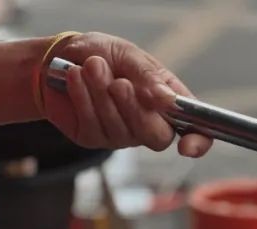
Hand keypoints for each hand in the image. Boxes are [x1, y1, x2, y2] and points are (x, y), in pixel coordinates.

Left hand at [41, 32, 211, 157]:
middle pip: (157, 138)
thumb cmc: (103, 54)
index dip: (197, 142)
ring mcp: (122, 135)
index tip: (186, 147)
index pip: (196, 130)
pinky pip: (93, 126)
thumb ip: (150, 78)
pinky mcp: (93, 137)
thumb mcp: (130, 55)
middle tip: (119, 83)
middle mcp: (149, 123)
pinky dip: (83, 97)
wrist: (59, 56)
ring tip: (91, 66)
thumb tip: (169, 101)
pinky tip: (75, 77)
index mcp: (168, 102)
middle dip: (136, 110)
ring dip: (102, 95)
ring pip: (121, 130)